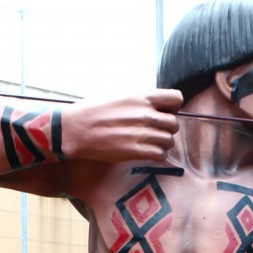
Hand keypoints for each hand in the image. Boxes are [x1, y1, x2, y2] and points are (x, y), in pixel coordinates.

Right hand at [62, 91, 181, 162]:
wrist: (77, 129)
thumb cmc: (94, 111)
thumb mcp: (120, 96)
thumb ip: (140, 101)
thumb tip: (154, 106)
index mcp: (142, 97)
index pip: (176, 98)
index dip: (173, 107)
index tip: (163, 112)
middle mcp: (146, 114)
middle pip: (174, 123)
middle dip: (166, 129)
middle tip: (155, 132)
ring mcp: (143, 133)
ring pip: (169, 140)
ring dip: (162, 144)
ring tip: (149, 144)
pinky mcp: (137, 151)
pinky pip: (161, 154)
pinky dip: (157, 155)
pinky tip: (146, 153)